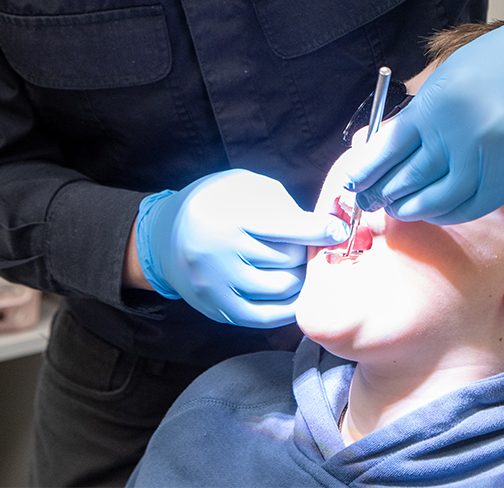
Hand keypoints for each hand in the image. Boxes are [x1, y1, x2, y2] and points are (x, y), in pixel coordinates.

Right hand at [135, 169, 348, 326]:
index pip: (288, 227)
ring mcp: (218, 285)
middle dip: (308, 252)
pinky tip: (294, 291)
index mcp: (230, 216)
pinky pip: (265, 317)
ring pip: (282, 288)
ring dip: (301, 278)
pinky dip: (287, 306)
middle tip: (314, 246)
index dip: (320, 229)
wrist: (165, 235)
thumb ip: (280, 203)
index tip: (338, 229)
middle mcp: (223, 253)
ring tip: (302, 265)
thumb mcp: (243, 186)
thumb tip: (318, 225)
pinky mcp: (218, 308)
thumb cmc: (214, 204)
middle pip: (289, 259)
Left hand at [342, 14, 503, 223]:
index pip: (389, 150)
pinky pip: (476, 205)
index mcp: (437, 107)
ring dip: (415, 209)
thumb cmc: (489, 66)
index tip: (353, 184)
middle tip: (371, 201)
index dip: (367, 172)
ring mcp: (493, 158)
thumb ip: (411, 119)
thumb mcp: (439, 83)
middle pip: (411, 178)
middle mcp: (463, 136)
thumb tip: (375, 153)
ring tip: (401, 209)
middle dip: (384, 195)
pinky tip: (436, 210)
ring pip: (442, 201)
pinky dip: (451, 213)